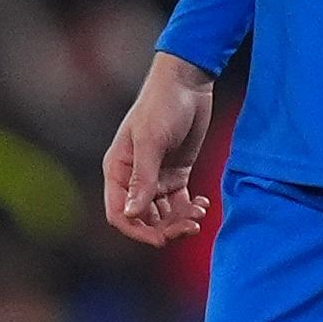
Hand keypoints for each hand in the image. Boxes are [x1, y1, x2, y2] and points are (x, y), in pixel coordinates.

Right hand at [103, 52, 218, 245]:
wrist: (188, 82)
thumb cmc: (162, 105)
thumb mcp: (151, 141)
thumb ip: (143, 179)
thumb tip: (132, 214)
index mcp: (118, 171)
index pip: (119, 214)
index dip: (137, 231)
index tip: (162, 239)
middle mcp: (134, 178)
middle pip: (144, 219)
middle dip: (166, 228)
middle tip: (192, 226)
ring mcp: (156, 176)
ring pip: (163, 214)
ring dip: (180, 220)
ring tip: (201, 212)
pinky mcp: (176, 172)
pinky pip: (179, 202)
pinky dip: (190, 209)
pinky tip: (204, 204)